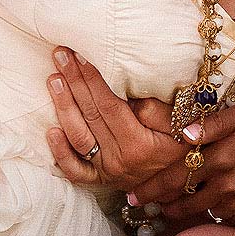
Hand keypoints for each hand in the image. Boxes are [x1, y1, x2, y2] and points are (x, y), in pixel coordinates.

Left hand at [44, 47, 186, 189]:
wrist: (182, 177)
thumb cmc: (184, 142)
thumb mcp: (181, 125)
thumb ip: (156, 110)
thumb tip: (129, 95)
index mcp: (140, 144)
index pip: (110, 105)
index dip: (93, 80)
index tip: (81, 56)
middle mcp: (120, 159)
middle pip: (91, 115)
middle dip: (73, 82)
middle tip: (61, 56)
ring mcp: (107, 171)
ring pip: (78, 137)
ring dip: (63, 106)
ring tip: (53, 79)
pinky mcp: (99, 179)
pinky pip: (74, 170)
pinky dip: (60, 152)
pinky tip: (50, 131)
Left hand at [131, 108, 234, 226]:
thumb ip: (211, 124)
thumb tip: (182, 133)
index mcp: (221, 157)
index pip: (175, 177)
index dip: (150, 188)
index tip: (132, 195)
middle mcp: (227, 185)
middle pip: (181, 201)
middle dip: (161, 203)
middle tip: (148, 203)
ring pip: (199, 212)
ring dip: (184, 209)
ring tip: (174, 205)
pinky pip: (220, 219)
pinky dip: (211, 213)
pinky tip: (211, 203)